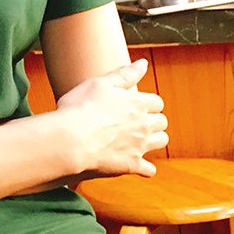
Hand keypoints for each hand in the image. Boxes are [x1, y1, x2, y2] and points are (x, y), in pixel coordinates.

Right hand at [55, 59, 168, 177]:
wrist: (71, 139)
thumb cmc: (81, 107)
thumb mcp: (101, 83)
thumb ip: (125, 74)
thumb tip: (143, 63)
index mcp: (138, 103)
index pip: (156, 102)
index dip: (149, 103)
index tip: (139, 105)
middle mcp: (144, 124)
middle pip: (162, 122)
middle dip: (154, 121)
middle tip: (140, 122)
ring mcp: (140, 145)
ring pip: (161, 142)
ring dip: (155, 140)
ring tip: (142, 139)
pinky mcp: (133, 164)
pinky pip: (149, 170)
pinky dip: (145, 168)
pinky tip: (138, 165)